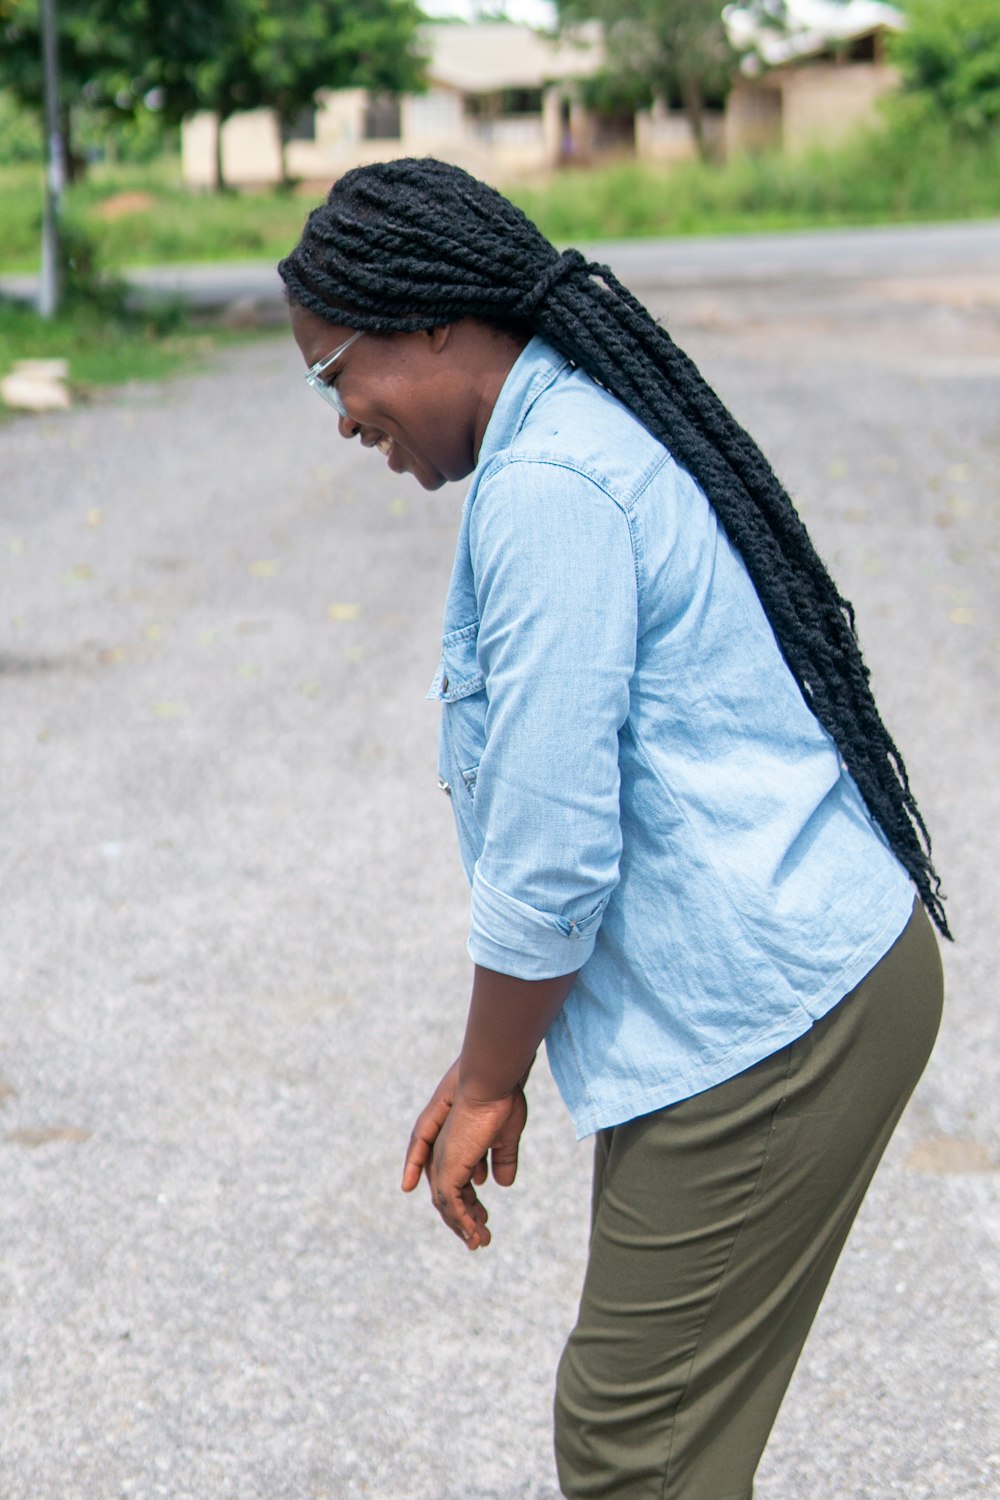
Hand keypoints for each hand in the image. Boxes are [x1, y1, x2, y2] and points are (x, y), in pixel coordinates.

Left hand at [402, 1068, 526, 1250]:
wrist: (492, 1083)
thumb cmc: (501, 1100)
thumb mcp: (505, 1137)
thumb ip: (503, 1160)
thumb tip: (503, 1183)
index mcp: (454, 1144)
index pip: (455, 1181)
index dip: (468, 1201)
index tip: (484, 1218)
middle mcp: (442, 1154)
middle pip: (447, 1196)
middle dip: (464, 1218)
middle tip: (481, 1237)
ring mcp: (443, 1161)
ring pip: (447, 1205)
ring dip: (464, 1226)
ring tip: (481, 1242)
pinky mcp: (447, 1169)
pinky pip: (452, 1205)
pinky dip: (463, 1222)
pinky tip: (475, 1235)